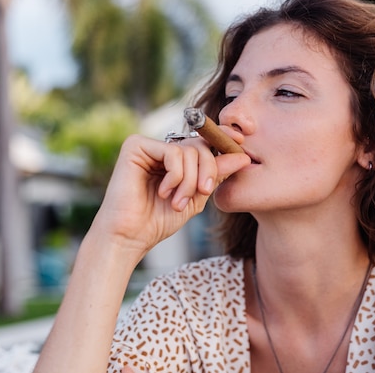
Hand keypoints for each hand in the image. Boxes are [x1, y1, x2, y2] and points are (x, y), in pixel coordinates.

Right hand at [89, 131, 249, 259]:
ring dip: (190, 181)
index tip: (242, 141)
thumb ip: (216, 175)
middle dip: (208, 169)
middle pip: (200, 145)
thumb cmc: (159, 220)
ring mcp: (149, 145)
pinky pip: (173, 152)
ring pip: (189, 150)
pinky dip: (176, 176)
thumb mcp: (197, 196)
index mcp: (175, 159)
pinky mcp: (135, 145)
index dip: (222, 138)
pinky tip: (164, 192)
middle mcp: (161, 148)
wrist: (131, 237)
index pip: (203, 141)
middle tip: (204, 192)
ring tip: (178, 202)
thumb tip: (243, 157)